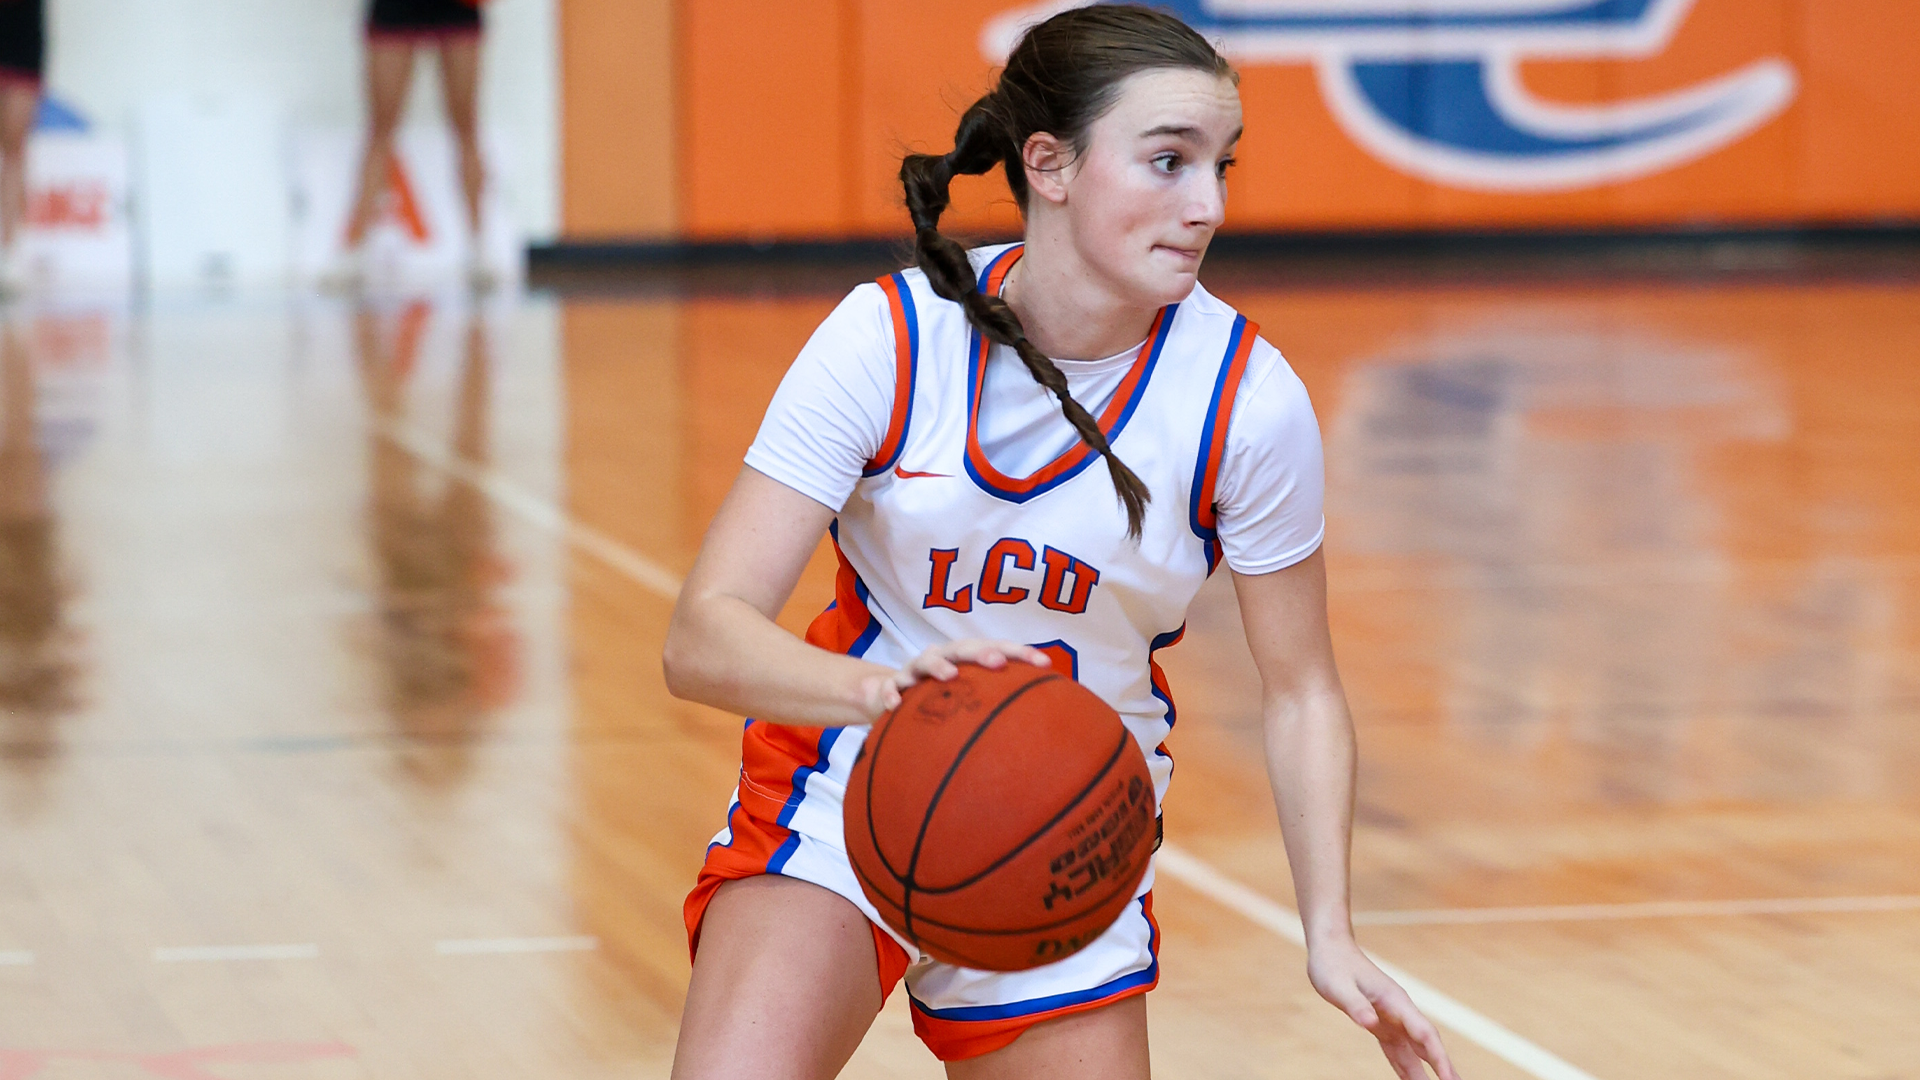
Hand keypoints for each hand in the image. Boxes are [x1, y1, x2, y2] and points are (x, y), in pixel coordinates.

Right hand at [858, 639, 1051, 717]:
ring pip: (925, 661)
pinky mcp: (891, 686)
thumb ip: (997, 702)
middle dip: (981, 653)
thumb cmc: (940, 698)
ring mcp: (915, 670)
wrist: (889, 695)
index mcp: (966, 658)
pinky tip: (896, 706)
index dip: (1020, 653)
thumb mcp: (968, 697)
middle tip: (999, 662)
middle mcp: (942, 658)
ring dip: (938, 666)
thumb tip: (1041, 723)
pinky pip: (891, 688)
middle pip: (963, 648)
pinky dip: (893, 694)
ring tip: (950, 676)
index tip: (1045, 664)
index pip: (996, 649)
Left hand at [1308, 937, 1459, 1079]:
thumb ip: (1356, 1005)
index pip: (1424, 1033)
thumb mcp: (1338, 987)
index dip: (1438, 1057)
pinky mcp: (1382, 1024)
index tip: (1449, 1078)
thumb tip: (1370, 1023)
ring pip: (1415, 1051)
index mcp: (1395, 1002)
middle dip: (1443, 1068)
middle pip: (1428, 1045)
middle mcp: (1400, 1012)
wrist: (1331, 949)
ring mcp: (1393, 1019)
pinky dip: (1407, 1068)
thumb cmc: (1333, 966)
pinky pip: (1398, 1051)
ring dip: (1426, 1073)